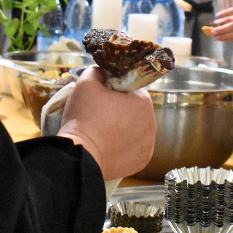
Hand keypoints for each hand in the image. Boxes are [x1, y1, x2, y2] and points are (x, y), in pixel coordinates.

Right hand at [57, 66, 155, 180]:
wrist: (80, 155)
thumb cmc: (84, 117)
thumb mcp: (85, 84)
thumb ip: (97, 71)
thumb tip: (102, 71)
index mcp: (143, 101)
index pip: (131, 87)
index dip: (114, 88)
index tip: (101, 95)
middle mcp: (152, 123)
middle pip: (134, 109)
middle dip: (119, 109)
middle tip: (98, 114)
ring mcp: (148, 145)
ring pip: (135, 129)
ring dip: (122, 128)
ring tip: (101, 131)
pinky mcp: (141, 162)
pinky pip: (133, 148)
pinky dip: (123, 146)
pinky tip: (108, 145)